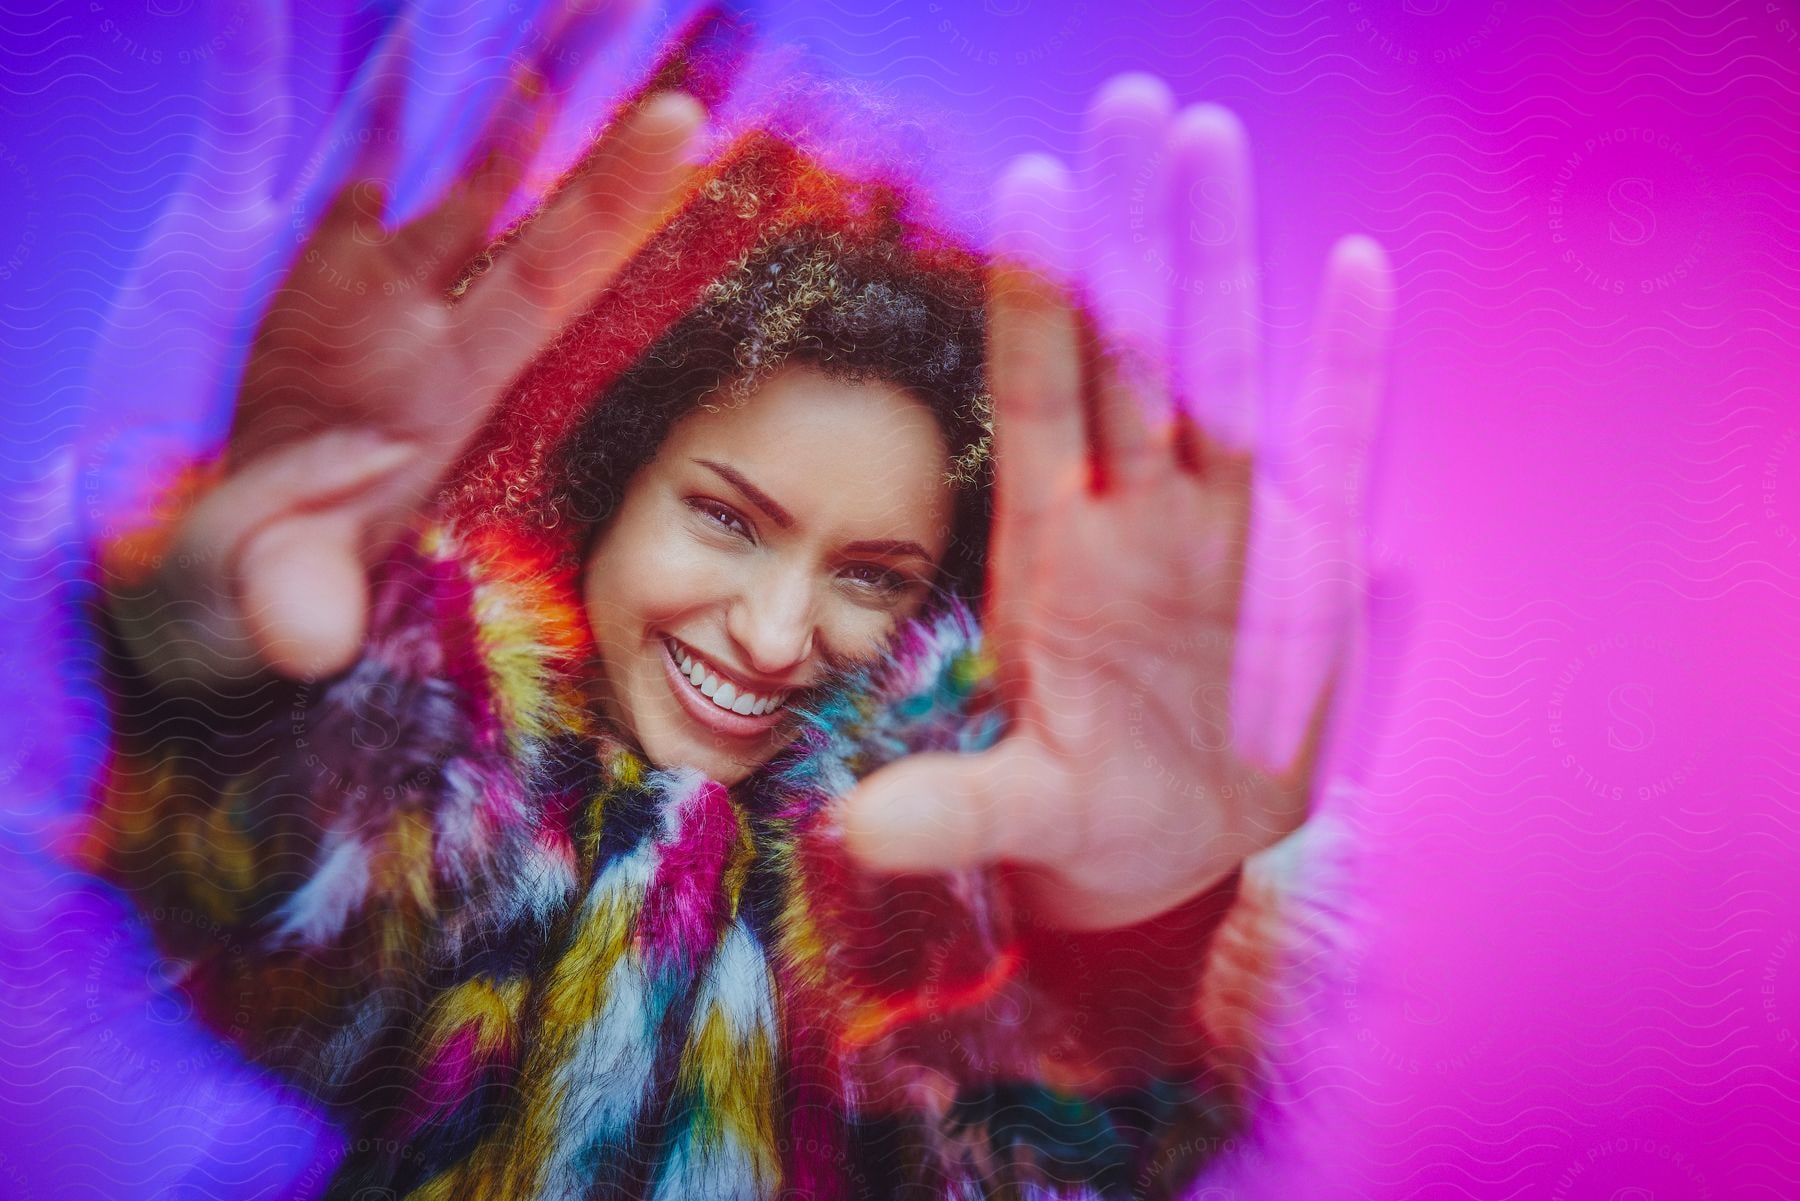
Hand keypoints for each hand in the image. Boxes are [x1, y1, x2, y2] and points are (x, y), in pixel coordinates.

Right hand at [105, 20, 702, 686]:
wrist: (205, 559)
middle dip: (577, 103)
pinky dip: (306, 74)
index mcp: (451, 387)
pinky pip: (290, 139)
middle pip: (519, 188)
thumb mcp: (274, 595)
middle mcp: (422, 317)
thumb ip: (298, 604)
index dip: (614, 202)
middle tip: (635, 9)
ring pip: (432, 151)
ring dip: (476, 73)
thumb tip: (310, 642)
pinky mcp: (279, 254)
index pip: (553, 276)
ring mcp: (358, 278)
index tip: (683, 122)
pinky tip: (334, 10)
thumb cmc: (265, 585)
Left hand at [838, 74, 1393, 930]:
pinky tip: (1355, 271)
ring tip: (1214, 143)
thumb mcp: (1018, 812)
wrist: (1182, 855)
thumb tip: (851, 832)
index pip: (1037, 399)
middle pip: (1130, 352)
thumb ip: (946, 808)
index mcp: (1052, 550)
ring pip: (1222, 374)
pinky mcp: (1306, 565)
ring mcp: (1222, 529)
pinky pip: (1332, 451)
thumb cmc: (1089, 813)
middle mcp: (1135, 514)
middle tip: (1131, 104)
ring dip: (1222, 265)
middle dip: (1131, 237)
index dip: (1033, 300)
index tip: (1027, 188)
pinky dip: (1348, 370)